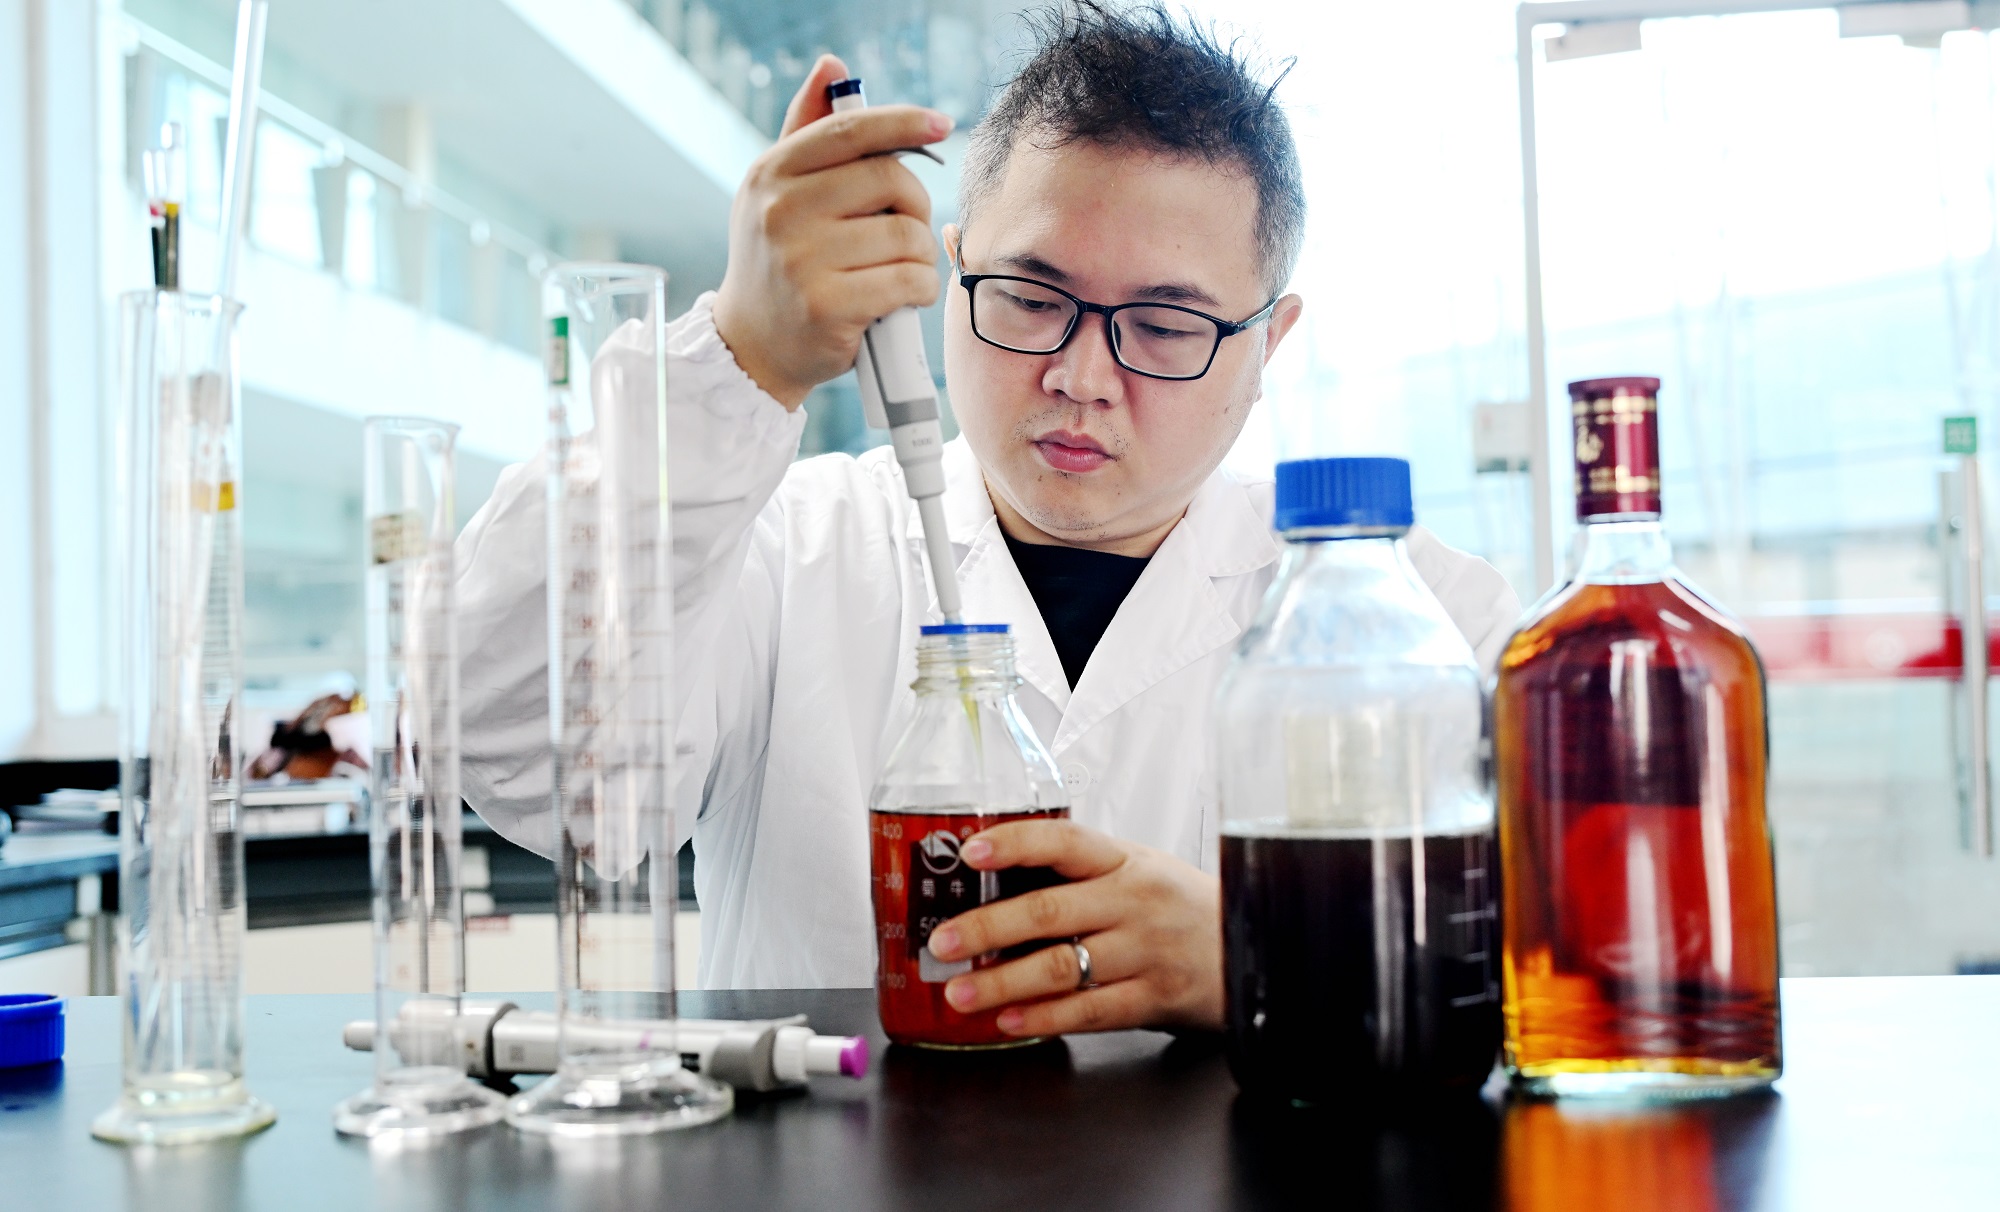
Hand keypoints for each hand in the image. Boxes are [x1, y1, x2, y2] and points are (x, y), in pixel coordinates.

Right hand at [712, 54, 952, 408]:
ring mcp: (802, 260)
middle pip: (891, 181)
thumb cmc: (779, 260)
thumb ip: (807, 129)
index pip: (850, 131)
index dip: (903, 123)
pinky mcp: (829, 307)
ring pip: (907, 236)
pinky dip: (920, 289)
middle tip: (904, 230)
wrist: (754, 345)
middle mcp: (780, 211)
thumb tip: (833, 65)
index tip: (941, 125)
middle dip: (915, 206)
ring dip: (919, 256)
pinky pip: (909, 281)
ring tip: (896, 270)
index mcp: (771, 173)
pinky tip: (901, 297)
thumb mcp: (778, 192)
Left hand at [923, 819, 1224, 1036]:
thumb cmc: (1182, 908)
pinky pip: (1089, 1011)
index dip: (1016, 843)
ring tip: (960, 993)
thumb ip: (1081, 876)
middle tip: (943, 943)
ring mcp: (1145, 951)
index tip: (973, 850)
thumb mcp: (1140, 872)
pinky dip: (1044, 1018)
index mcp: (1125, 861)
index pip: (1065, 841)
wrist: (1255, 949)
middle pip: (1049, 910)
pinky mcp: (1154, 998)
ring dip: (1002, 983)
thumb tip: (994, 883)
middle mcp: (1133, 902)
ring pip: (1061, 967)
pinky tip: (1009, 1021)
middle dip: (986, 927)